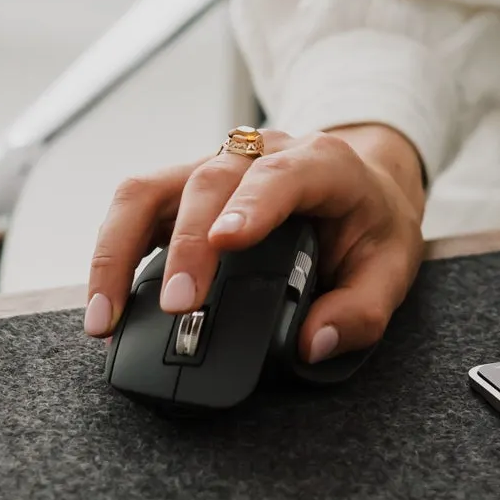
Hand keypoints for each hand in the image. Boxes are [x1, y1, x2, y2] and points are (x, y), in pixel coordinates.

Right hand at [83, 124, 425, 363]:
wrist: (360, 181)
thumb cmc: (371, 222)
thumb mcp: (393, 268)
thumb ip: (362, 310)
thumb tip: (314, 343)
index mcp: (320, 164)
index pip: (280, 175)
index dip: (251, 205)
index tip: (226, 242)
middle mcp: (256, 155)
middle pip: (204, 183)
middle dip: (184, 246)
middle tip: (180, 308)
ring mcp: (211, 169)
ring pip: (147, 191)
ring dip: (117, 251)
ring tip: (106, 317)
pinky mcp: (180, 192)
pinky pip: (134, 211)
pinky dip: (111, 255)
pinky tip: (106, 304)